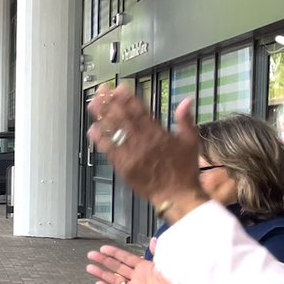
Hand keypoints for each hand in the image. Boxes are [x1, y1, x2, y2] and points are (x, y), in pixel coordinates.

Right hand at [86, 245, 196, 283]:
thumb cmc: (180, 282)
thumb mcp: (168, 263)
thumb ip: (158, 252)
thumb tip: (154, 240)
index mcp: (146, 267)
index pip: (126, 258)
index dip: (114, 253)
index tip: (103, 248)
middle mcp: (139, 277)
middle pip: (117, 267)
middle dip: (104, 261)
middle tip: (92, 255)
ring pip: (115, 280)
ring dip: (102, 274)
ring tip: (90, 268)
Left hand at [87, 87, 207, 219]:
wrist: (177, 196)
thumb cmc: (185, 169)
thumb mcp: (191, 141)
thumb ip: (185, 120)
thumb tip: (186, 100)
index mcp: (159, 134)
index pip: (140, 112)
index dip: (128, 99)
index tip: (119, 88)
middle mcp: (143, 142)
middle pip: (124, 119)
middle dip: (111, 103)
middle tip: (101, 91)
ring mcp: (131, 155)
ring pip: (114, 132)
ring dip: (102, 117)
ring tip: (93, 105)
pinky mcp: (123, 167)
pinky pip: (109, 151)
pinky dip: (100, 140)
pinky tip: (92, 129)